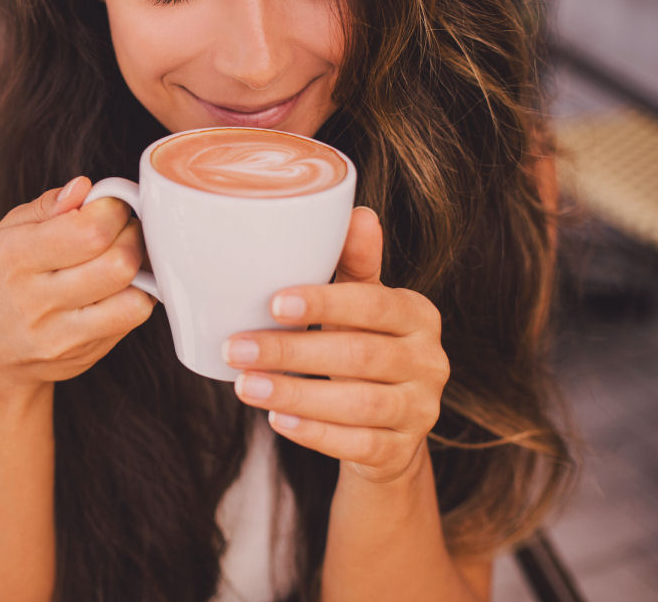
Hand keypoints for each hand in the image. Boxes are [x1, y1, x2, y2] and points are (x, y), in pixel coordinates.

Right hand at [0, 177, 155, 396]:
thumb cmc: (2, 282)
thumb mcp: (5, 235)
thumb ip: (46, 207)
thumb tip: (85, 188)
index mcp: (12, 257)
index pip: (87, 230)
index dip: (112, 210)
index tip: (109, 206)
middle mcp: (34, 299)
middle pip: (118, 262)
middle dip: (132, 235)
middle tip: (122, 229)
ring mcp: (61, 334)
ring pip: (133, 294)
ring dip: (139, 267)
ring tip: (122, 256)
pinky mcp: (85, 354)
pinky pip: (133, 317)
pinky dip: (138, 294)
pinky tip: (120, 286)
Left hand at [223, 207, 449, 483]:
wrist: (389, 428)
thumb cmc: (363, 346)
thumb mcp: (360, 305)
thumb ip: (355, 264)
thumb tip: (356, 212)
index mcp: (418, 315)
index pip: (373, 305)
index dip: (324, 303)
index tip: (273, 302)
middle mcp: (430, 362)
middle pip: (357, 357)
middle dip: (291, 353)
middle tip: (236, 349)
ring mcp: (420, 411)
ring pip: (357, 405)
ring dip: (295, 394)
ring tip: (245, 385)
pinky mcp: (402, 452)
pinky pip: (357, 445)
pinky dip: (315, 434)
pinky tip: (277, 421)